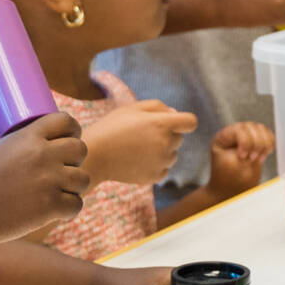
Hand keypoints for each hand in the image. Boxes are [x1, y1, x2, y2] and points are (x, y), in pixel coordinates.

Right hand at [0, 111, 88, 242]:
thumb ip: (21, 151)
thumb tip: (38, 153)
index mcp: (29, 136)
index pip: (66, 121)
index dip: (72, 131)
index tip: (68, 141)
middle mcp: (43, 154)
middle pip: (80, 149)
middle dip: (75, 161)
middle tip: (62, 171)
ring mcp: (49, 180)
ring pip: (83, 179)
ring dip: (73, 187)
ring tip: (58, 194)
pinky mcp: (50, 206)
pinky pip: (76, 204)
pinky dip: (69, 210)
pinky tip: (59, 211)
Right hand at [82, 99, 196, 186]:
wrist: (94, 156)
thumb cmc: (112, 128)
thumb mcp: (132, 109)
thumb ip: (158, 107)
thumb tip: (175, 114)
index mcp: (162, 124)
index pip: (190, 122)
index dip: (184, 121)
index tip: (173, 123)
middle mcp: (166, 143)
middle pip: (179, 138)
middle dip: (167, 135)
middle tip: (141, 135)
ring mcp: (161, 162)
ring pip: (172, 154)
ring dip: (161, 151)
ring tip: (137, 149)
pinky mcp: (155, 177)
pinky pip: (164, 169)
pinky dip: (154, 166)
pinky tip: (137, 161)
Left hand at [204, 120, 275, 196]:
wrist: (232, 191)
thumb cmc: (229, 180)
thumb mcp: (233, 164)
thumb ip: (244, 149)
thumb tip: (258, 139)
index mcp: (223, 137)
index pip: (239, 130)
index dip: (245, 142)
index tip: (243, 157)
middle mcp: (233, 133)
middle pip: (251, 127)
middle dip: (256, 144)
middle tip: (252, 159)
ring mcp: (245, 136)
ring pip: (261, 129)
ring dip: (264, 144)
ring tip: (258, 158)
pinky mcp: (256, 141)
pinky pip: (268, 135)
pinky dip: (270, 144)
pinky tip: (264, 155)